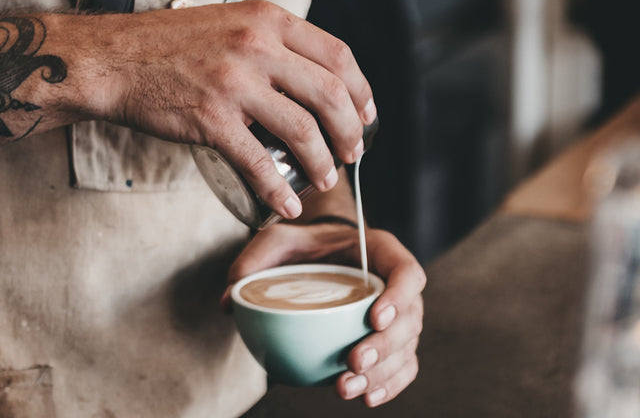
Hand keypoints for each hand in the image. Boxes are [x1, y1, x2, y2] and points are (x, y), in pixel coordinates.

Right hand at [59, 1, 375, 219]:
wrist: (113, 60)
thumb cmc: (168, 46)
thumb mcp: (230, 23)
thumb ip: (271, 45)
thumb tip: (311, 82)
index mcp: (267, 20)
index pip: (338, 55)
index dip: (361, 91)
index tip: (366, 115)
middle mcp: (257, 46)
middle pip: (330, 94)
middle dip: (350, 132)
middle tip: (352, 153)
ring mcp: (235, 82)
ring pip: (303, 130)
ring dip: (322, 163)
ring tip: (325, 179)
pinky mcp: (212, 118)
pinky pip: (258, 162)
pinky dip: (278, 189)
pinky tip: (286, 203)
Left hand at [227, 223, 424, 406]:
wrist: (322, 257)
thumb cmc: (307, 246)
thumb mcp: (279, 240)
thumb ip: (255, 260)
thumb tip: (230, 299)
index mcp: (381, 253)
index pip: (407, 272)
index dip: (399, 297)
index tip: (374, 318)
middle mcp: (397, 286)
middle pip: (410, 319)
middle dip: (385, 347)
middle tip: (353, 362)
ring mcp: (398, 317)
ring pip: (406, 349)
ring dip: (382, 373)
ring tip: (346, 388)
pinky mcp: (391, 343)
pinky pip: (402, 367)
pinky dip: (389, 386)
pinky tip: (366, 398)